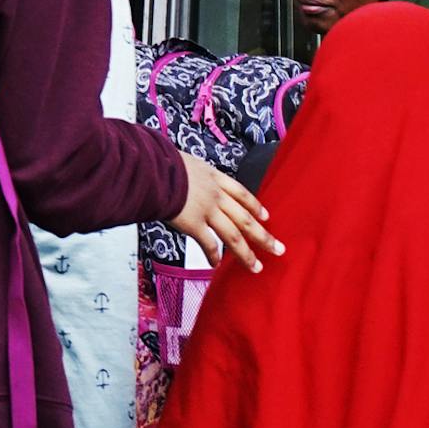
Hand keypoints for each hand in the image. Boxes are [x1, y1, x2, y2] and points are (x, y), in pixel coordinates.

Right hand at [170, 151, 281, 272]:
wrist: (150, 168)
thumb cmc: (159, 161)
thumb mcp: (182, 161)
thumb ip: (189, 174)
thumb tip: (182, 179)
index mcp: (213, 176)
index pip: (241, 193)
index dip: (255, 206)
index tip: (265, 216)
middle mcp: (215, 195)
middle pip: (245, 218)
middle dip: (263, 236)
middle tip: (277, 249)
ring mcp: (206, 210)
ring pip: (233, 235)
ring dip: (246, 253)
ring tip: (255, 266)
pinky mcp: (194, 224)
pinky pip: (208, 243)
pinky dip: (213, 255)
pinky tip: (216, 264)